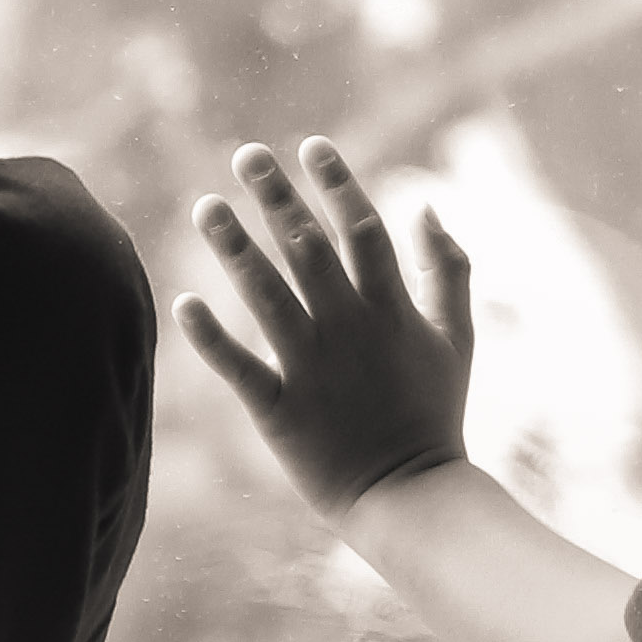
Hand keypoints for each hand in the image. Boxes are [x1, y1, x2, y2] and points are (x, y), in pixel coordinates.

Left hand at [180, 137, 474, 520]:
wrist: (412, 497)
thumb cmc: (434, 412)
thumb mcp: (456, 336)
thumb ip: (448, 269)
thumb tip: (427, 205)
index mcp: (392, 308)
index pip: (362, 228)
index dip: (337, 183)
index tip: (311, 144)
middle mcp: (350, 329)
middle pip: (308, 249)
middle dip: (277, 198)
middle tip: (246, 154)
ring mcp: (313, 368)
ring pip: (268, 296)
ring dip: (235, 249)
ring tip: (206, 207)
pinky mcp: (281, 410)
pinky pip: (240, 368)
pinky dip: (211, 337)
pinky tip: (185, 302)